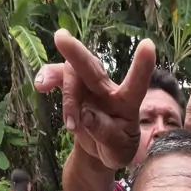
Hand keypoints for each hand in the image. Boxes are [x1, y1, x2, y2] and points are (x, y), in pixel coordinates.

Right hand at [34, 30, 155, 168]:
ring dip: (67, 99)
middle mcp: (108, 90)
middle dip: (77, 54)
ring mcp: (89, 87)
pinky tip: (42, 86)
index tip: (148, 45)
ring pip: (72, 75)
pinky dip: (48, 76)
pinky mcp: (74, 89)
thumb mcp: (118, 152)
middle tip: (61, 37)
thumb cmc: (116, 148)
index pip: (136, 85)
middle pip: (93, 68)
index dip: (142, 67)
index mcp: (127, 104)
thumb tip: (86, 115)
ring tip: (71, 127)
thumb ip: (107, 135)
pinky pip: (58, 76)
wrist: (102, 149)